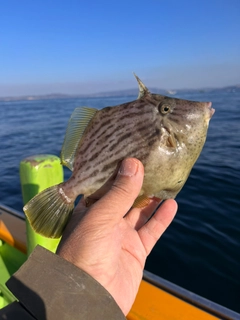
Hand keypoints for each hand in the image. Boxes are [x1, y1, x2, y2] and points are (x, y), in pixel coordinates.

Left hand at [57, 158, 176, 314]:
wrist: (91, 298)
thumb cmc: (85, 254)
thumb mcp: (99, 218)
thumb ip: (118, 193)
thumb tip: (134, 163)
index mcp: (90, 211)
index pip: (105, 185)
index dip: (118, 170)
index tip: (132, 153)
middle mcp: (105, 220)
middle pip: (125, 196)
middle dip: (137, 181)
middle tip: (152, 163)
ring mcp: (122, 235)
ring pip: (140, 211)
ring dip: (152, 198)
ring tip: (164, 180)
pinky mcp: (136, 250)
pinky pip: (151, 230)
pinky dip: (161, 218)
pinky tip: (171, 204)